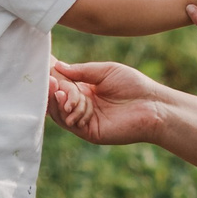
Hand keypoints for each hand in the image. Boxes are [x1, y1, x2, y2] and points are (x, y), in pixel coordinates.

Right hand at [48, 59, 171, 146]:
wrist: (153, 106)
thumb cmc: (134, 85)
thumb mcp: (106, 71)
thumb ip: (82, 70)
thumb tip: (57, 65)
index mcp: (86, 89)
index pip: (62, 83)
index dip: (53, 76)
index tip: (43, 65)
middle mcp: (83, 105)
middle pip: (58, 98)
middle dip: (53, 89)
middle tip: (50, 80)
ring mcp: (85, 120)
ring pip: (60, 112)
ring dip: (57, 100)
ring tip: (58, 89)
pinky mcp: (89, 132)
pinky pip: (70, 124)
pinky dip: (65, 113)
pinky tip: (67, 101)